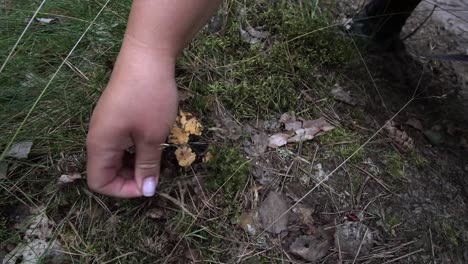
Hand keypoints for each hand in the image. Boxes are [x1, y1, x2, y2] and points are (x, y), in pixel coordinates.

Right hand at [86, 47, 177, 197]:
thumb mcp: (152, 136)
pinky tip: (152, 141)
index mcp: (99, 145)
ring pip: (114, 157)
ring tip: (157, 157)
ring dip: (134, 163)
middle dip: (129, 178)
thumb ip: (147, 166)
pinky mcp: (115, 115)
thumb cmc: (150, 98)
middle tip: (156, 174)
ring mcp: (105, 124)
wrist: (147, 55)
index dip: (123, 191)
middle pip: (105, 171)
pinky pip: (120, 142)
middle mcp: (97, 136)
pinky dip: (134, 149)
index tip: (148, 184)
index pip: (99, 183)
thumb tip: (146, 191)